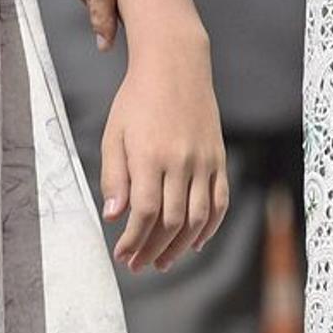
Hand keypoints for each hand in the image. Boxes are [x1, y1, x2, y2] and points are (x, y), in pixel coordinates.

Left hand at [101, 16, 228, 272]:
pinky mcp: (219, 160)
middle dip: (153, 249)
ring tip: (162, 262)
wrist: (175, 67)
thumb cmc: (136, 100)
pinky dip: (209, 228)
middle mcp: (180, 162)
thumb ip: (113, 175)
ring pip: (197, 218)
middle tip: (138, 265)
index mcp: (150, 155)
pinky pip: (219, 203)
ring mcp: (204, 162)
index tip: (122, 255)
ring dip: (179, 246)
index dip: (133, 239)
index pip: (144, 212)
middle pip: (171, 221)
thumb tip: (113, 216)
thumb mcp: (114, 133)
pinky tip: (193, 243)